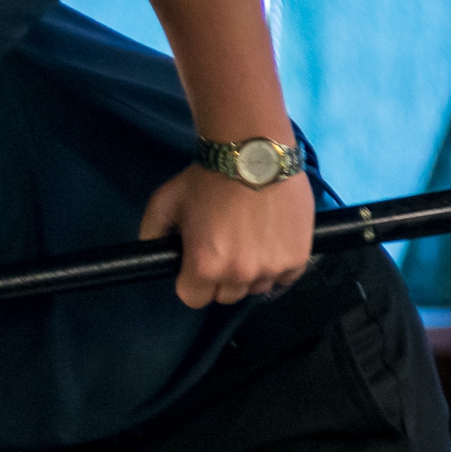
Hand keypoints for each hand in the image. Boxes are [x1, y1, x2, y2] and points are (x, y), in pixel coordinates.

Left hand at [138, 163, 312, 308]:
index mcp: (204, 266)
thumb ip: (151, 235)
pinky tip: (271, 243)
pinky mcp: (298, 258)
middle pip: (226, 295)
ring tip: (250, 241)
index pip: (194, 299)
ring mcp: (272, 268)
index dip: (192, 282)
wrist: (253, 153)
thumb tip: (153, 255)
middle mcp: (239, 274)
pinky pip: (285, 277)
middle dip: (221, 278)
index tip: (197, 264)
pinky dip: (279, 266)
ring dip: (251, 273)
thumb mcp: (164, 203)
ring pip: (256, 287)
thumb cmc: (206, 178)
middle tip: (224, 247)